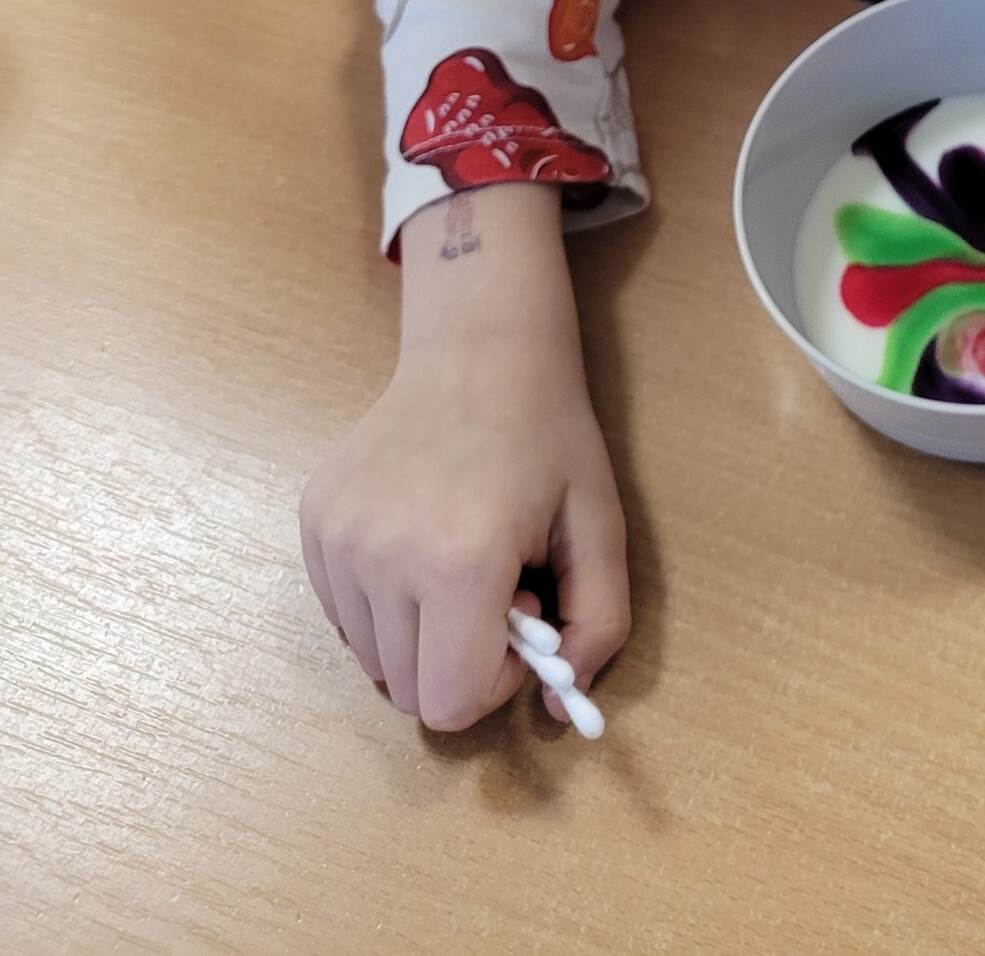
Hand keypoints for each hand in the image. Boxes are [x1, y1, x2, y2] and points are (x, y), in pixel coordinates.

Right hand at [299, 185, 629, 730]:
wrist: (478, 350)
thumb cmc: (548, 437)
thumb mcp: (601, 528)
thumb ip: (599, 626)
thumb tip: (557, 704)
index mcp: (458, 562)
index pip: (451, 704)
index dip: (496, 682)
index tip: (523, 622)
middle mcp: (382, 556)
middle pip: (409, 690)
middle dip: (460, 658)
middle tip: (496, 587)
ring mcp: (338, 540)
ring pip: (373, 659)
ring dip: (420, 634)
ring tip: (459, 560)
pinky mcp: (313, 524)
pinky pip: (345, 615)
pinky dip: (384, 604)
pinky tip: (420, 540)